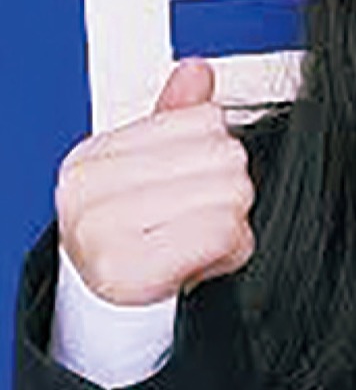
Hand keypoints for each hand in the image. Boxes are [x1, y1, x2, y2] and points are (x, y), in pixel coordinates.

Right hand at [56, 59, 255, 304]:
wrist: (116, 318)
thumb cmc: (140, 246)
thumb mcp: (156, 178)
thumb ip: (175, 123)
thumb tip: (197, 71)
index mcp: (94, 157)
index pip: (204, 122)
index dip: (213, 162)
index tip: (186, 195)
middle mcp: (89, 188)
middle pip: (224, 157)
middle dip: (228, 198)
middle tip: (197, 227)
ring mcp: (102, 228)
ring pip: (229, 195)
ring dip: (233, 228)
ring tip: (198, 247)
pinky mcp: (127, 269)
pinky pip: (221, 232)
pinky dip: (231, 252)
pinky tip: (202, 264)